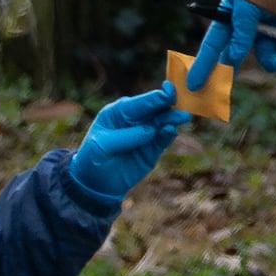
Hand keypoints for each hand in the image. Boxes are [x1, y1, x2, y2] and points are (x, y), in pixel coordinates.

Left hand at [65, 84, 186, 202]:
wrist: (95, 183)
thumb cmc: (92, 157)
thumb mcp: (102, 146)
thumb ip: (125, 137)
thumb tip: (150, 130)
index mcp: (120, 112)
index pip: (140, 102)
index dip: (155, 97)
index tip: (169, 91)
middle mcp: (135, 120)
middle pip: (155, 110)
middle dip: (169, 106)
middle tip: (183, 106)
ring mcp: (145, 134)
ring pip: (162, 123)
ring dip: (172, 119)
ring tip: (183, 117)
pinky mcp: (152, 150)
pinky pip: (162, 140)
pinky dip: (168, 135)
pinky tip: (171, 131)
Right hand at [184, 0, 275, 91]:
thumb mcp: (245, 7)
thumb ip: (239, 33)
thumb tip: (233, 57)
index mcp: (229, 18)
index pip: (212, 45)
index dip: (203, 65)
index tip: (192, 85)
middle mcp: (245, 27)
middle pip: (234, 56)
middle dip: (231, 71)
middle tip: (223, 92)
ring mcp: (265, 30)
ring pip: (262, 56)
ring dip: (268, 58)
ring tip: (274, 54)